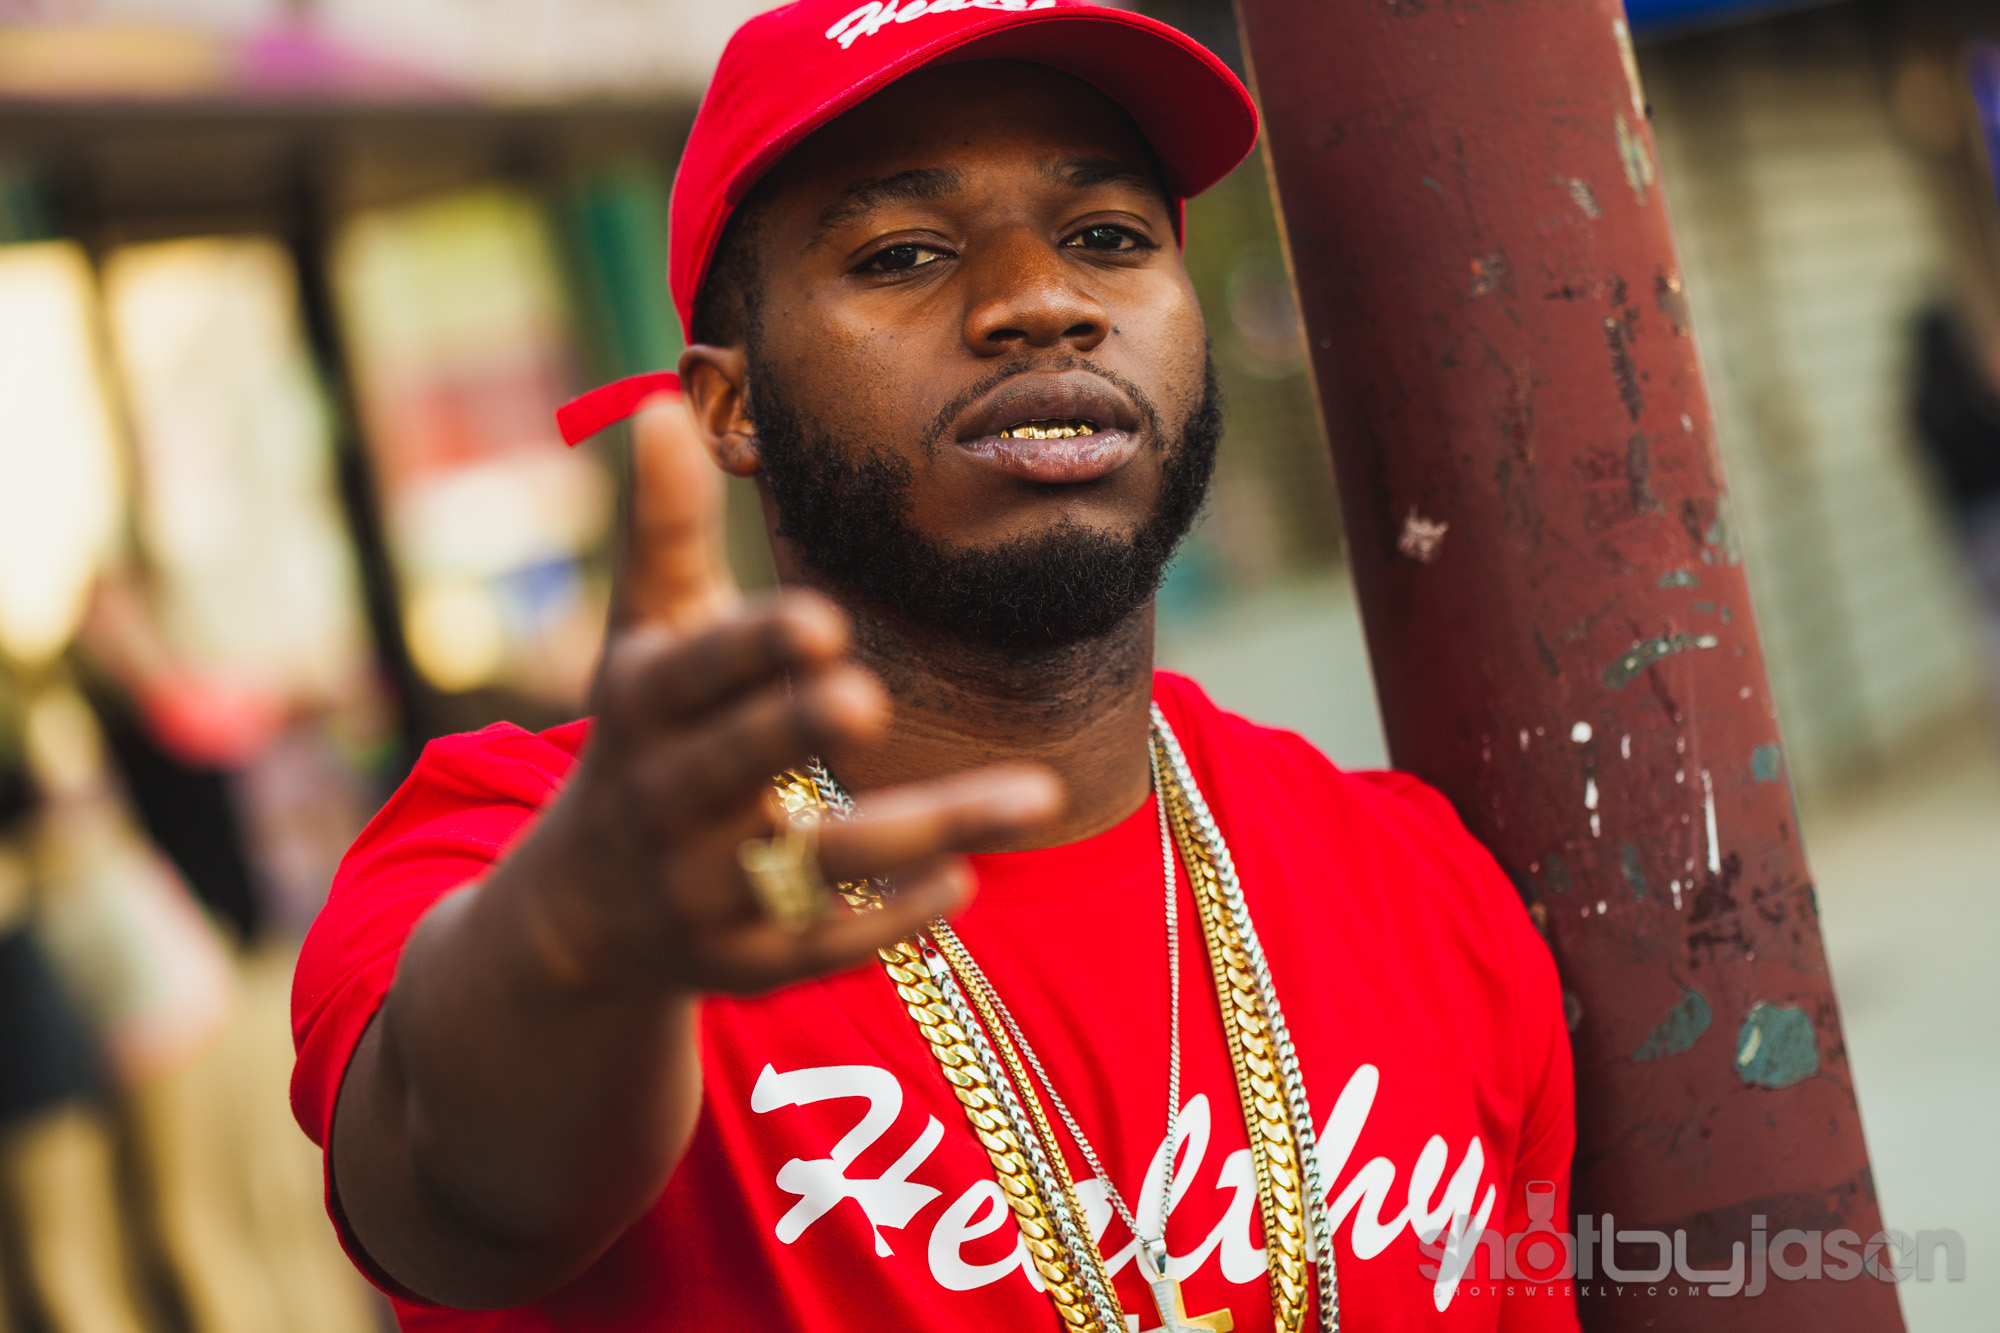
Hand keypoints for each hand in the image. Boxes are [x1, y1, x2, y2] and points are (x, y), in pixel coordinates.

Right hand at [528, 396, 1060, 995]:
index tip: (821, 619)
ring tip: (1034, 796)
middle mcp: (663, 801)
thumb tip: (659, 400)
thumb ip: (666, 529)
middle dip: (792, 731)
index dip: (749, 651)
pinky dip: (890, 923)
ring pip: (812, 867)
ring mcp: (700, 893)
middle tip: (869, 697)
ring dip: (918, 831)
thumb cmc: (642, 737)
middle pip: (736, 766)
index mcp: (641, 707)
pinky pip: (818, 950)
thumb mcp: (643, 637)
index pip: (694, 675)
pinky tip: (968, 881)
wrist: (579, 912)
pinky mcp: (739, 967)